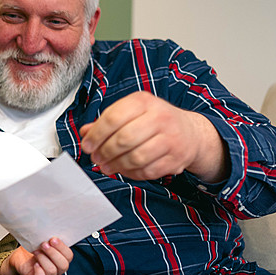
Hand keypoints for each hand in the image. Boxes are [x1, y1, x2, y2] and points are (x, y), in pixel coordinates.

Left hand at [2, 237, 72, 274]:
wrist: (19, 256)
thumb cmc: (32, 247)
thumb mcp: (41, 239)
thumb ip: (48, 235)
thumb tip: (50, 224)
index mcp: (62, 258)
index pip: (69, 256)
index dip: (62, 247)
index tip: (52, 239)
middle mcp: (58, 268)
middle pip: (63, 265)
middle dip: (53, 253)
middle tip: (43, 244)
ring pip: (52, 271)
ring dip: (44, 259)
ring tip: (36, 251)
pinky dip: (39, 272)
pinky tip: (35, 264)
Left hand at [79, 92, 228, 182]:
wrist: (190, 132)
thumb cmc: (155, 121)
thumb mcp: (131, 112)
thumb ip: (107, 122)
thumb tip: (86, 132)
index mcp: (144, 101)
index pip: (113, 117)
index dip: (96, 135)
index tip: (87, 145)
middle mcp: (160, 117)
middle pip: (123, 139)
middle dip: (105, 152)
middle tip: (96, 158)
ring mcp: (171, 138)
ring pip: (136, 157)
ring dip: (116, 165)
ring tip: (106, 166)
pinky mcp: (176, 158)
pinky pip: (147, 171)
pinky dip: (131, 173)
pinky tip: (124, 169)